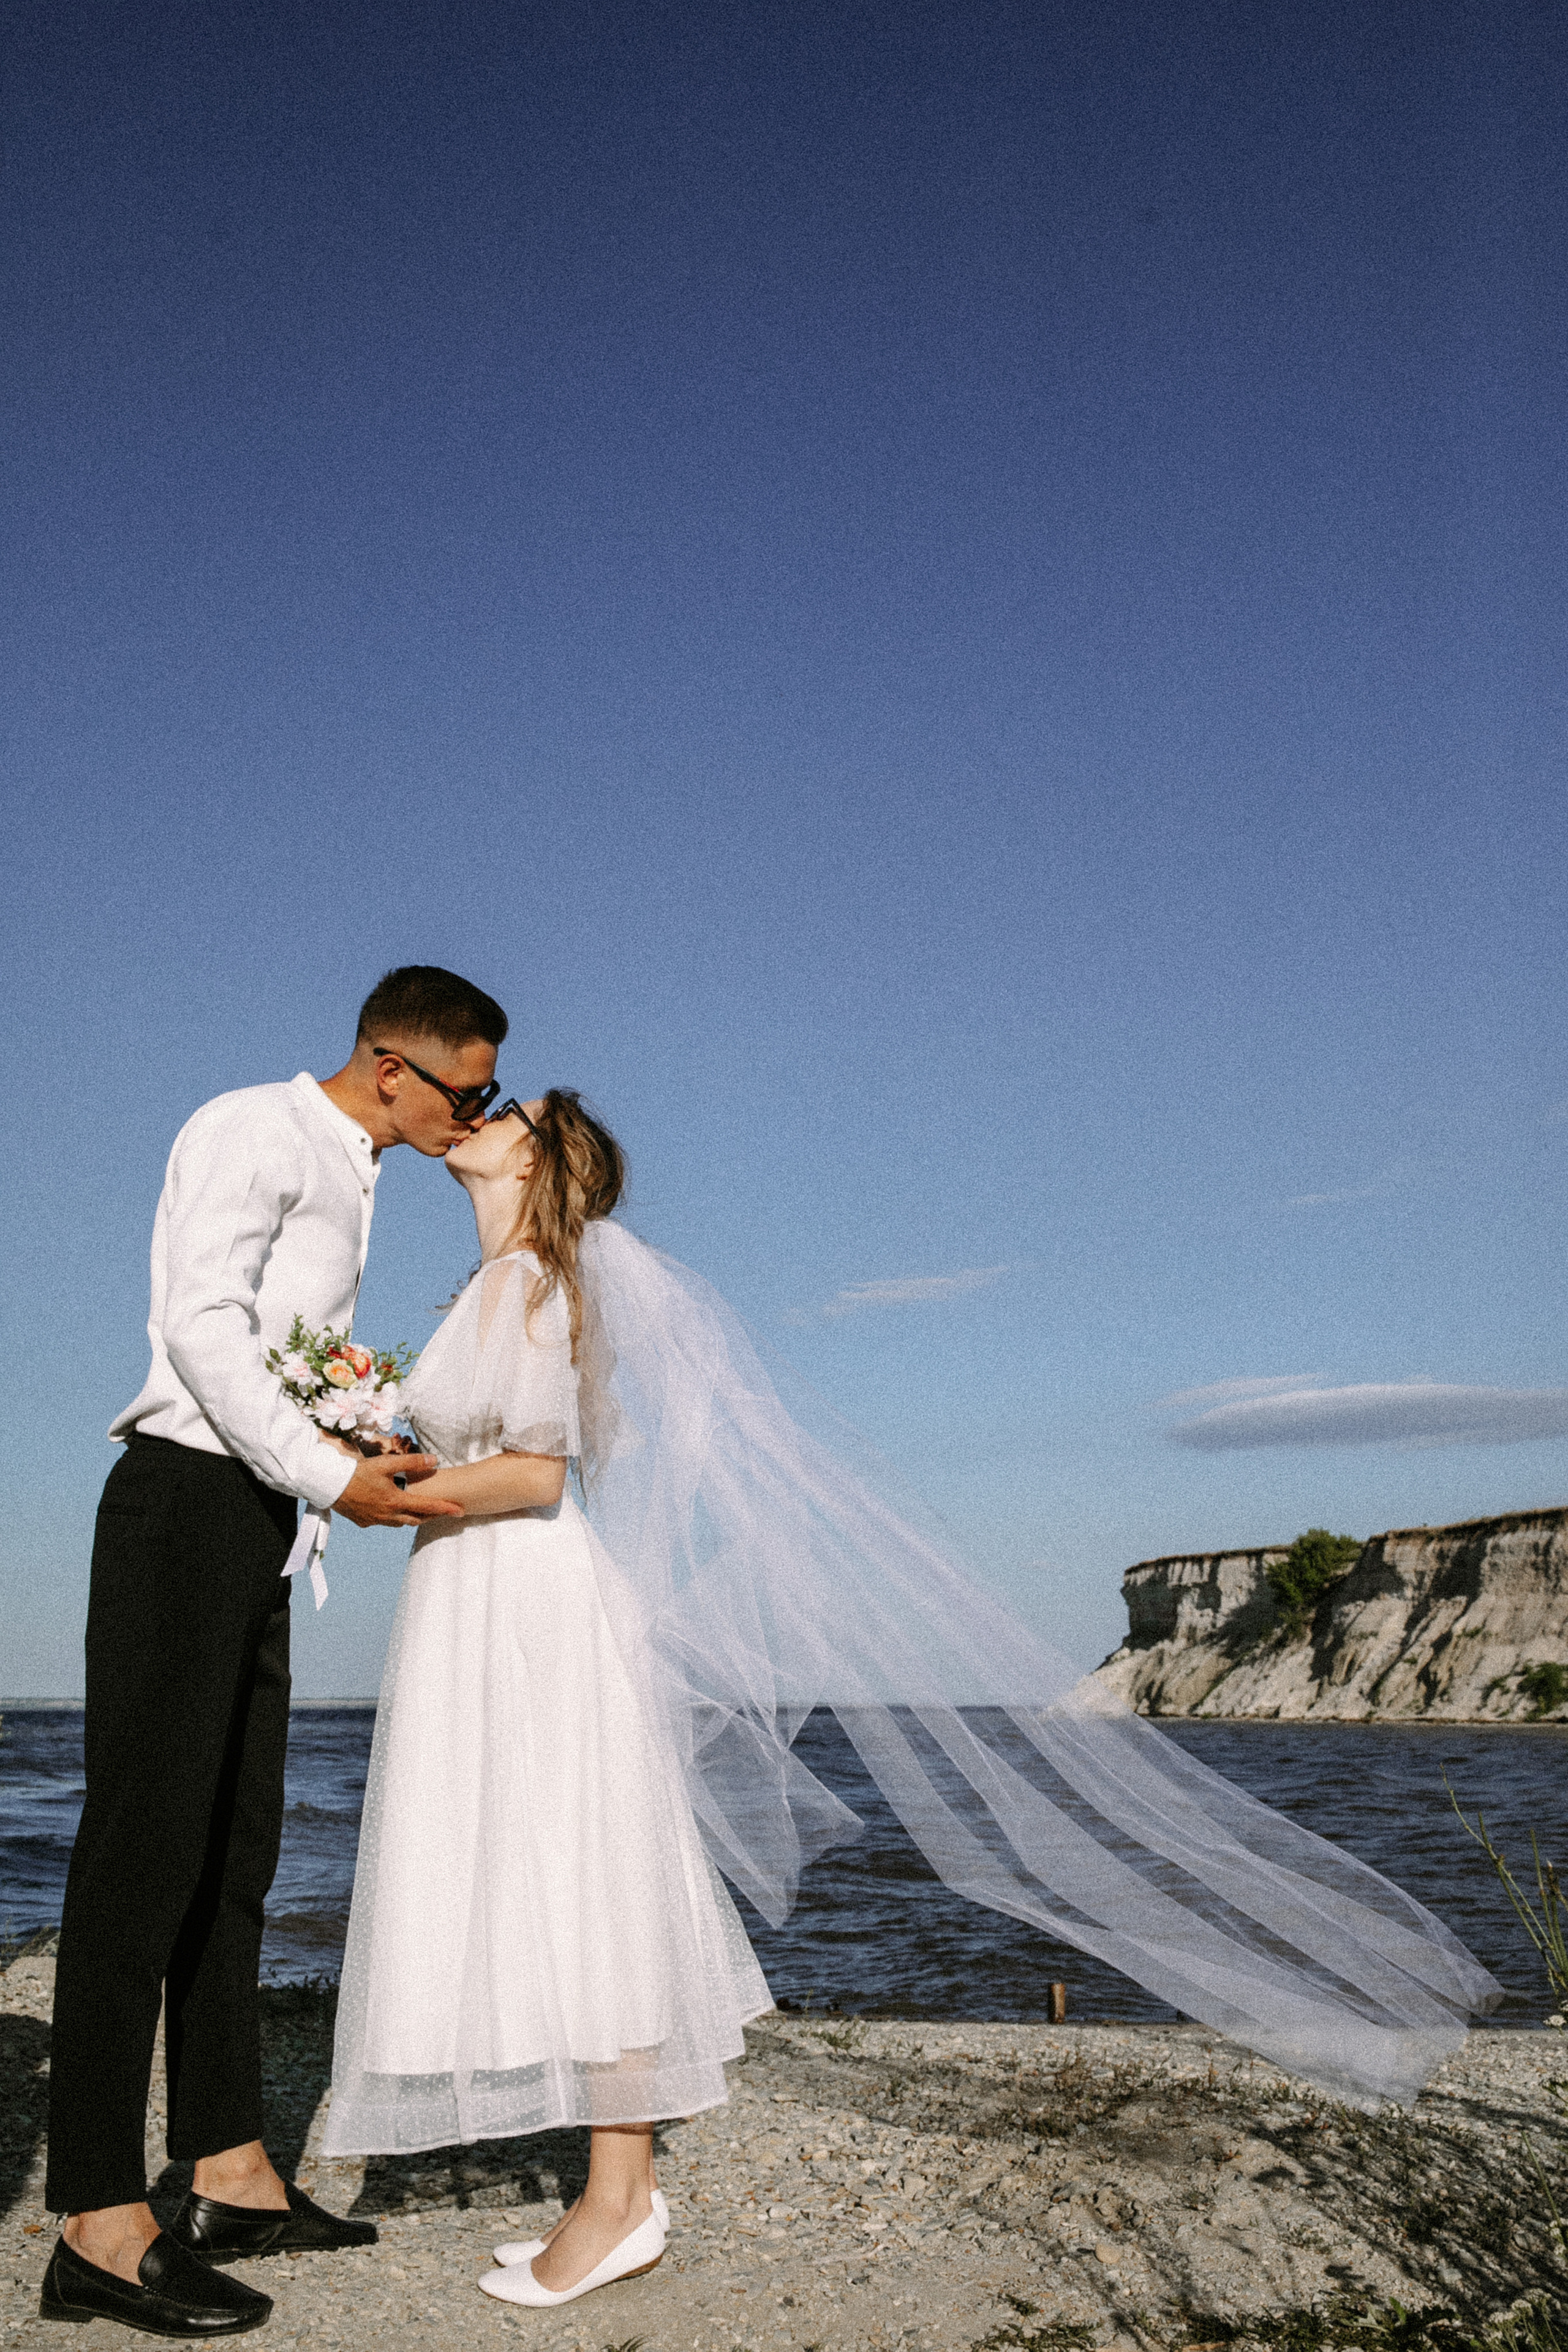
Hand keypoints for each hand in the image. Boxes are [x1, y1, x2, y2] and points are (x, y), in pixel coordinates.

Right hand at [335, 1453, 464, 1528]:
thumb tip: (435, 1460)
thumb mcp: (386, 1463)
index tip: (460, 1511)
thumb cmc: (357, 1472)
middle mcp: (387, 1515)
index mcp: (395, 1501)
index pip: (427, 1506)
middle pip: (416, 1519)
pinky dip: (392, 1517)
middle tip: (443, 1510)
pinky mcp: (363, 1522)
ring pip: (400, 1523)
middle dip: (431, 1516)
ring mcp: (374, 1521)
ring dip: (411, 1517)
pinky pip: (383, 1522)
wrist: (328, 1484)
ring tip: (420, 1510)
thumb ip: (412, 1462)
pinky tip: (390, 1509)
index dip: (445, 1508)